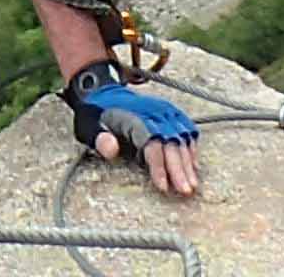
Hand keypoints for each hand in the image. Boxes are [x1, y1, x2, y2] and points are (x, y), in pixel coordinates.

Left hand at [67, 60, 202, 198]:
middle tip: (185, 191)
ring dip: (188, 162)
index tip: (163, 187)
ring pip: (181, 138)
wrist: (104, 93)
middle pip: (171, 142)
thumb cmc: (97, 116)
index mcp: (134, 118)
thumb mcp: (90, 127)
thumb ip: (100, 140)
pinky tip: (193, 166)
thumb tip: (111, 149)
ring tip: (192, 185)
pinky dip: (191, 148)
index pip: (151, 144)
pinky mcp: (170, 113)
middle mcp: (153, 113)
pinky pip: (186, 130)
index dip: (158, 166)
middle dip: (179, 169)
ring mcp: (164, 111)